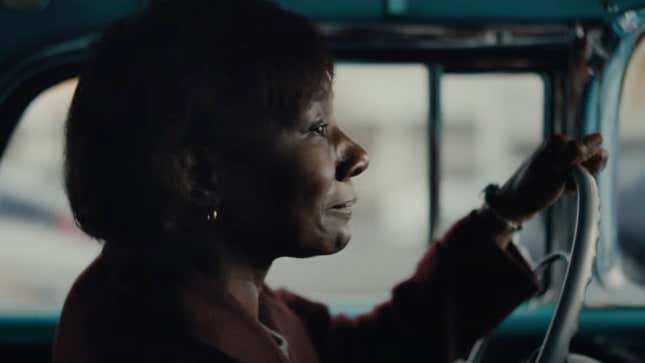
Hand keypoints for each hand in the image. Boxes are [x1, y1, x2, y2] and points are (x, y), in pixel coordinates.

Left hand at [486, 133, 607, 223]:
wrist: (515, 204)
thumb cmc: (532, 188)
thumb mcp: (556, 172)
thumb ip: (576, 155)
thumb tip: (599, 135)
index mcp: (559, 140)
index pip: (596, 143)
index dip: (591, 161)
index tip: (575, 172)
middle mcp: (562, 145)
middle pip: (595, 156)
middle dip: (587, 172)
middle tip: (567, 181)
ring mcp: (563, 158)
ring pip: (589, 168)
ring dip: (582, 180)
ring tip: (563, 187)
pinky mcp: (562, 170)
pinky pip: (581, 177)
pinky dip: (575, 186)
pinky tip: (563, 190)